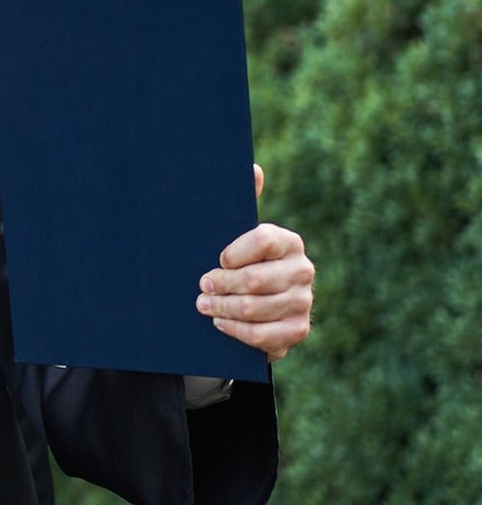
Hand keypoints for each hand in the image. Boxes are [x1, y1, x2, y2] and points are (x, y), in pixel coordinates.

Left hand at [196, 165, 313, 360]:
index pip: (262, 240)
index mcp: (288, 242)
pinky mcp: (297, 330)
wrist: (256, 307)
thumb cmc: (240, 264)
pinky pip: (262, 335)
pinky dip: (236, 330)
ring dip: (222, 308)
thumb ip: (243, 202)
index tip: (217, 259)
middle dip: (220, 284)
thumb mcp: (236, 235)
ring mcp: (303, 302)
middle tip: (201, 286)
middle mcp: (302, 270)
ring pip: (254, 308)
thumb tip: (253, 168)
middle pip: (255, 279)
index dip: (234, 252)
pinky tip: (220, 323)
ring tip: (203, 305)